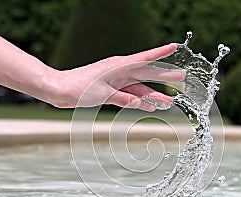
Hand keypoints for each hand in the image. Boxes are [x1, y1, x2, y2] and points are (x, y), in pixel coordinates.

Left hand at [46, 43, 184, 110]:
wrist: (59, 89)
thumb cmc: (78, 88)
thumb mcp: (103, 94)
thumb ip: (123, 99)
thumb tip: (140, 103)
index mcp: (119, 67)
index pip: (145, 58)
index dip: (161, 52)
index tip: (175, 46)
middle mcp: (120, 72)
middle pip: (147, 74)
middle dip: (164, 77)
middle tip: (181, 79)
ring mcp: (115, 81)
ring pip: (139, 88)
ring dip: (153, 95)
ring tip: (168, 102)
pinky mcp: (110, 90)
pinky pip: (129, 96)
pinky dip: (138, 102)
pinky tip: (148, 107)